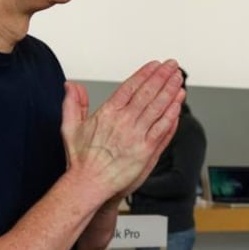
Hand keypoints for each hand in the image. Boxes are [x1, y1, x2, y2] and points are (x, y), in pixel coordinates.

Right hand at [60, 60, 184, 201]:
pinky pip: (163, 128)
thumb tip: (72, 85)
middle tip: (172, 65)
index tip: (155, 65)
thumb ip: (73, 104)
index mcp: (108, 113)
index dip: (145, 73)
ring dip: (170, 91)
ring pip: (158, 107)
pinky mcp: (146, 151)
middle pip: (148, 93)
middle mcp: (125, 122)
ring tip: (178, 79)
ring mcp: (137, 136)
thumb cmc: (81, 160)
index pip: (131, 87)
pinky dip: (172, 114)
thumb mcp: (70, 127)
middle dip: (162, 76)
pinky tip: (178, 103)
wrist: (88, 184)